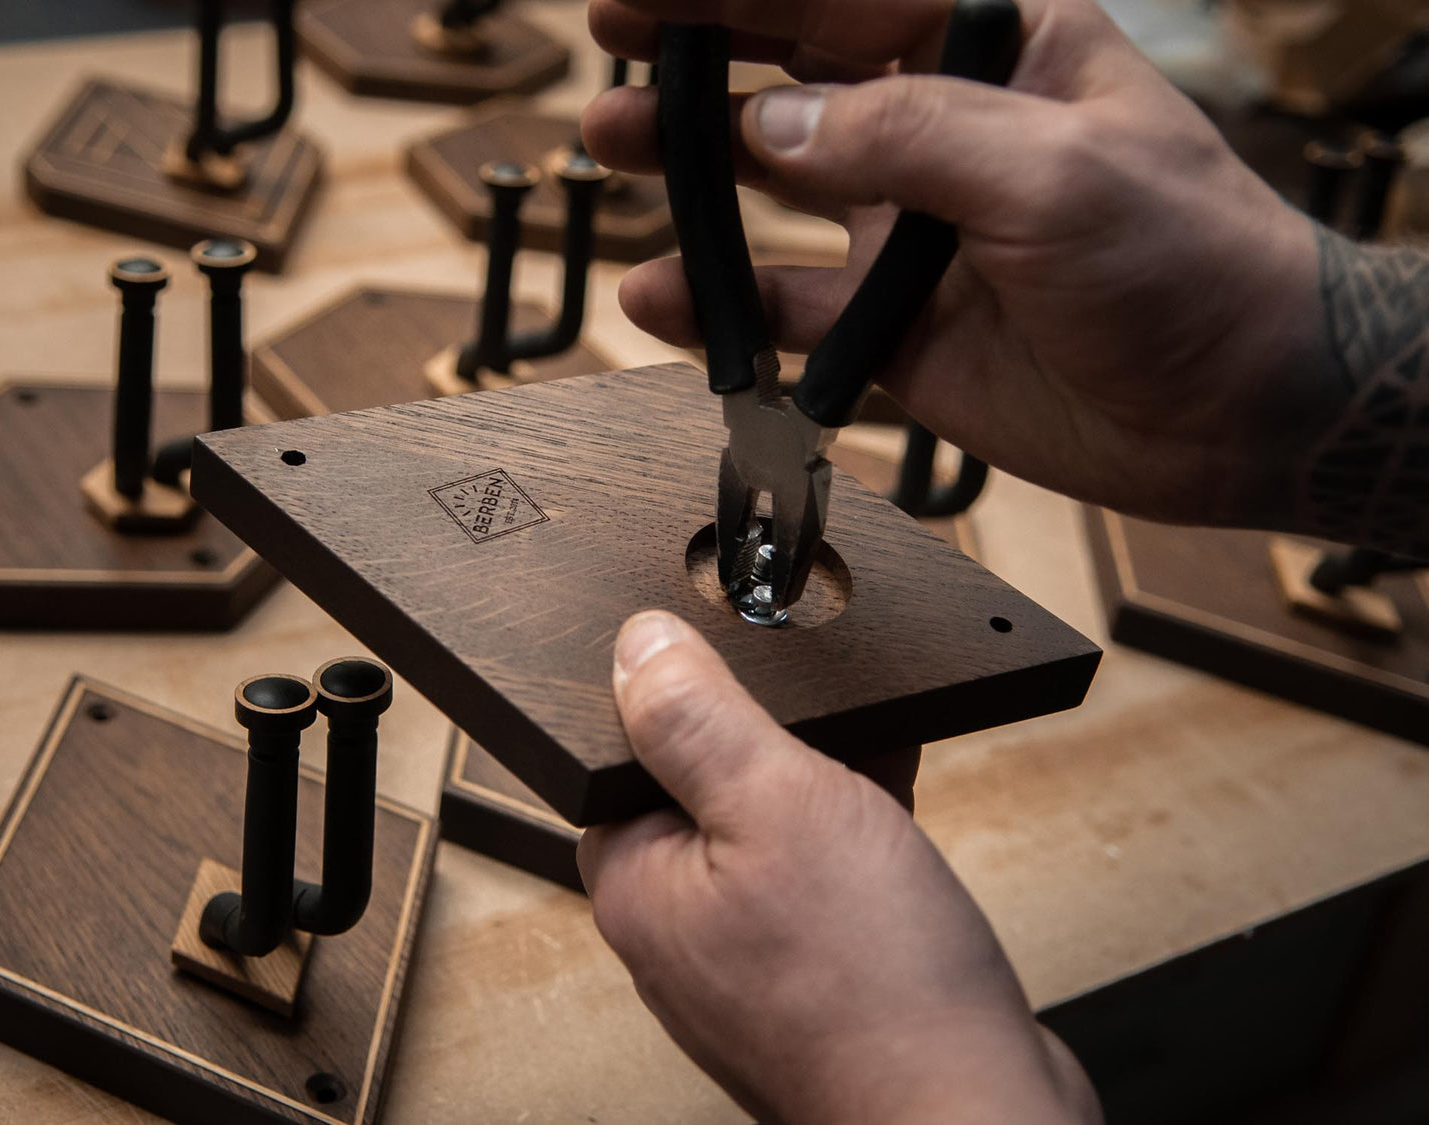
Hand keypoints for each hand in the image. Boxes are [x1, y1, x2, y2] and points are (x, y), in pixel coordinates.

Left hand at [580, 610, 1100, 1124]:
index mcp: (640, 885)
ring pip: (773, 821)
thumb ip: (699, 719)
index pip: (623, 755)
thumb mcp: (779, 805)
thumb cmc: (873, 986)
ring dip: (821, 771)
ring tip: (869, 741)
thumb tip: (637, 644)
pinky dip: (856, 818)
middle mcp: (684, 924)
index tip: (736, 655)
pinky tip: (895, 781)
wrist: (974, 1115)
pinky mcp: (819, 964)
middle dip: (767, 732)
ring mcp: (751, 950)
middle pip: (705, 783)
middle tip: (821, 703)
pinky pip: (824, 865)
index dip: (679, 694)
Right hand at [583, 0, 1331, 530]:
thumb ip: (909, 137)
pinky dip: (721, 305)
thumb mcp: (1058, 172)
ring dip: (688, 169)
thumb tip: (776, 122)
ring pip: (773, 183)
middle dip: (696, 58)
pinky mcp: (894, 325)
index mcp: (991, 50)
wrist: (1235, 409)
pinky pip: (786, 307)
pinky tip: (660, 296)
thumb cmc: (1186, 260)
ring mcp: (910, 230)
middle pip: (792, 72)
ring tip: (607, 150)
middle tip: (610, 57)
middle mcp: (939, 128)